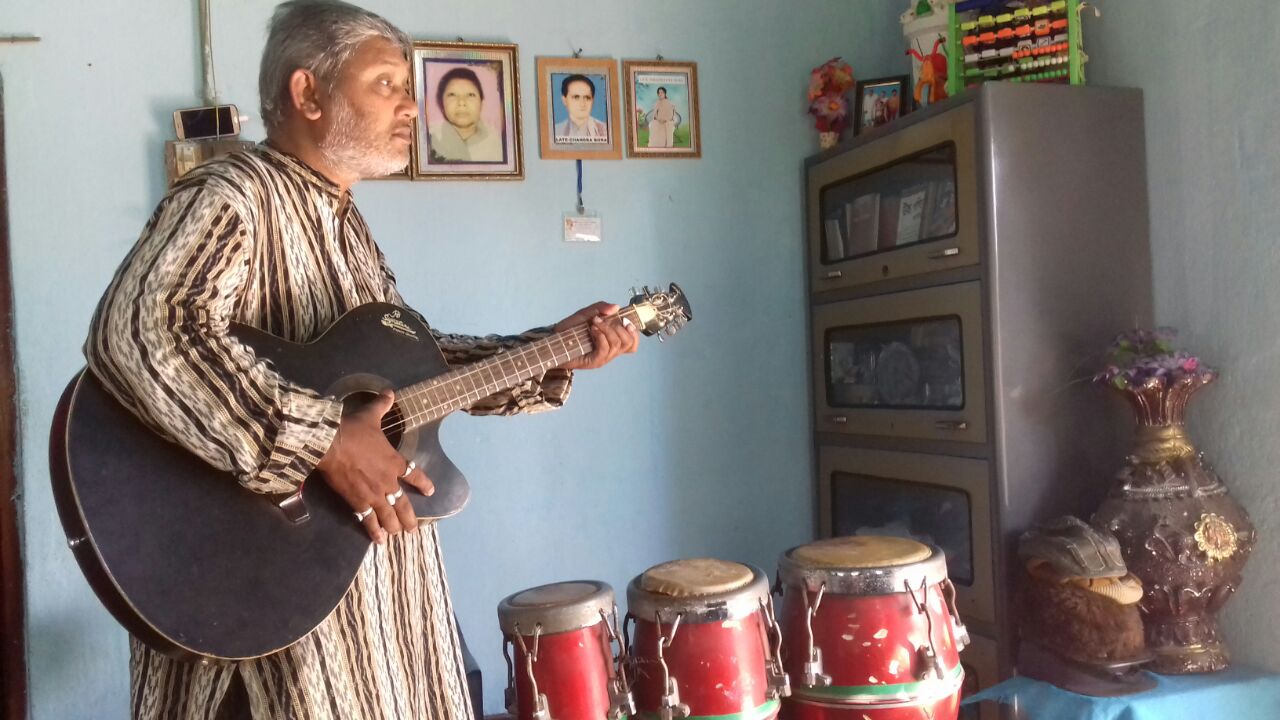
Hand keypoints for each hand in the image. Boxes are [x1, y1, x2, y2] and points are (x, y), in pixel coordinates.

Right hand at [315, 390, 432, 543]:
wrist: (331, 444)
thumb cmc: (352, 429)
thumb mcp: (370, 415)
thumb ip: (381, 406)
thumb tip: (389, 392)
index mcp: (394, 461)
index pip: (413, 474)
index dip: (422, 483)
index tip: (429, 491)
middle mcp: (388, 481)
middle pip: (402, 503)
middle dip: (409, 517)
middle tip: (413, 529)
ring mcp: (373, 494)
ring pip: (388, 515)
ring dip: (395, 527)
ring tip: (400, 535)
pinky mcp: (357, 502)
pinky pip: (368, 520)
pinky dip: (373, 531)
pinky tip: (379, 541)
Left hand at [553, 301, 639, 369]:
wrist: (552, 341)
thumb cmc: (568, 330)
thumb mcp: (585, 314)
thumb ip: (600, 307)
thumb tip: (616, 307)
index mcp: (611, 341)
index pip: (632, 343)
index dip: (634, 332)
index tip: (625, 321)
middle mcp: (609, 351)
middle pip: (628, 343)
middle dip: (619, 328)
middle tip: (604, 320)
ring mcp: (603, 357)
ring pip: (617, 344)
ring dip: (607, 329)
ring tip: (594, 323)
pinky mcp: (594, 362)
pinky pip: (605, 349)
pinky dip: (601, 336)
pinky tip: (592, 330)